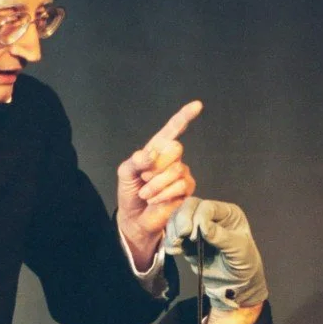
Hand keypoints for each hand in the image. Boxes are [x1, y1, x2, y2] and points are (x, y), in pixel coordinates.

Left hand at [115, 101, 202, 268]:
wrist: (135, 218)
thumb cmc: (130, 192)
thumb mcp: (125, 173)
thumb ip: (135, 161)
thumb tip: (150, 154)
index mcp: (157, 149)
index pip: (173, 129)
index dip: (184, 117)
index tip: (197, 105)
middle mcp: (172, 159)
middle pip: (176, 148)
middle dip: (157, 165)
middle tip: (145, 178)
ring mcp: (181, 174)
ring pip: (177, 170)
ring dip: (156, 184)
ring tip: (147, 193)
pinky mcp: (186, 190)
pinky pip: (180, 186)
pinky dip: (163, 194)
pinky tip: (156, 200)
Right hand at [163, 198, 267, 316]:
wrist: (235, 283)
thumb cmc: (244, 263)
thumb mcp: (239, 249)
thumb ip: (221, 236)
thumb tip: (202, 227)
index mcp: (228, 213)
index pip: (208, 207)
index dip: (199, 217)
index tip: (197, 236)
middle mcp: (211, 215)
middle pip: (189, 206)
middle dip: (181, 219)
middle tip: (181, 235)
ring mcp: (197, 227)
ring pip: (178, 218)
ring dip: (173, 230)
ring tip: (176, 245)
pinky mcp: (187, 240)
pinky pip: (173, 234)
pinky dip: (169, 241)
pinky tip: (174, 250)